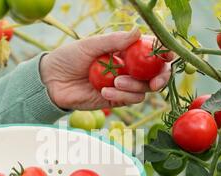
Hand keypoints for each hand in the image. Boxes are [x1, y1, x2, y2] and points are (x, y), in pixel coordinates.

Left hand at [40, 28, 171, 109]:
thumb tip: (138, 32)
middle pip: (156, 73)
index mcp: (125, 50)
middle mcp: (129, 68)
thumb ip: (115, 41)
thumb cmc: (69, 57)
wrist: (52, 81)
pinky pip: (129, 100)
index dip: (164, 52)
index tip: (168, 55)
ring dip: (134, 87)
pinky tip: (105, 92)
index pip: (151, 51)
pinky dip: (121, 96)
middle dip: (160, 77)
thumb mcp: (91, 45)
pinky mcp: (116, 100)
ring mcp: (124, 85)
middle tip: (155, 81)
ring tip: (115, 83)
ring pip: (144, 89)